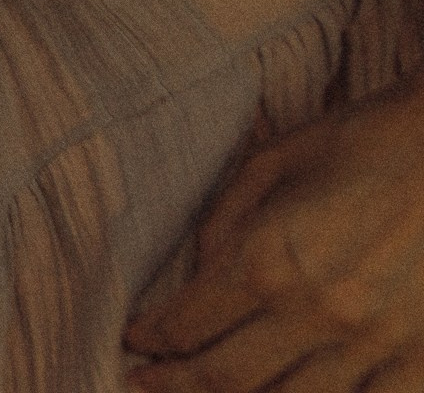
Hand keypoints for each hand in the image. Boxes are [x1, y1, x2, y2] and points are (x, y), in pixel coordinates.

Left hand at [127, 78, 423, 392]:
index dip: (152, 341)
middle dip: (175, 386)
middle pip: (227, 380)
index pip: (188, 325)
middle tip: (146, 384)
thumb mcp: (272, 163)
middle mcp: (317, 311)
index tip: (135, 342)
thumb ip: (223, 224)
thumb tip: (196, 277)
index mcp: (269, 258)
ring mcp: (374, 343)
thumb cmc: (364, 141)